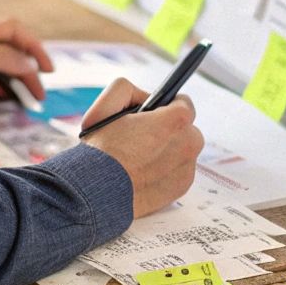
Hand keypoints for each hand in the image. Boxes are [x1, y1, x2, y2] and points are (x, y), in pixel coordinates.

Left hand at [0, 17, 50, 119]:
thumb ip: (0, 58)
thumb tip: (30, 65)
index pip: (15, 33)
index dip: (34, 47)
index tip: (46, 69)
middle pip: (15, 57)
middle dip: (30, 73)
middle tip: (39, 95)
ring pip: (5, 77)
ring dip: (19, 89)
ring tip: (29, 105)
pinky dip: (5, 101)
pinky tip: (11, 110)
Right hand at [80, 78, 202, 216]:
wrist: (96, 194)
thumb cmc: (101, 151)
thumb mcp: (106, 106)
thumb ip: (129, 91)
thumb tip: (145, 97)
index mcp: (177, 120)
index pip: (184, 103)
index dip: (167, 106)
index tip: (155, 113)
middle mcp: (190, 143)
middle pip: (185, 129)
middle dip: (168, 130)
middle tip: (142, 138)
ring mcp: (187, 167)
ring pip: (182, 151)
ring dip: (168, 151)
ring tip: (140, 158)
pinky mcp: (182, 187)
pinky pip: (179, 172)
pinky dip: (166, 171)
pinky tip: (144, 173)